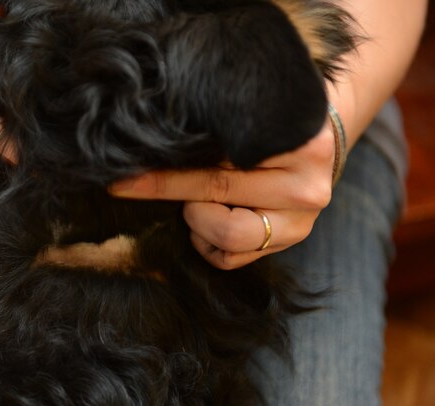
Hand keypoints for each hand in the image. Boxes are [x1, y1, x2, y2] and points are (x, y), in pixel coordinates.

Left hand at [110, 102, 349, 269]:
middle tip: (151, 184)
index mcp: (301, 148)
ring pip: (225, 238)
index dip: (165, 175)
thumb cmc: (269, 121)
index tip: (120, 180)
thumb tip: (144, 149)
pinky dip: (206, 242)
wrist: (314, 139)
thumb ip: (211, 134)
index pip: (220, 167)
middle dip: (175, 194)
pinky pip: (230, 258)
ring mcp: (300, 224)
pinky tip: (206, 216)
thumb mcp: (248, 117)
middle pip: (216, 201)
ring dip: (196, 220)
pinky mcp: (288, 244)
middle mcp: (307, 190)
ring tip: (195, 200)